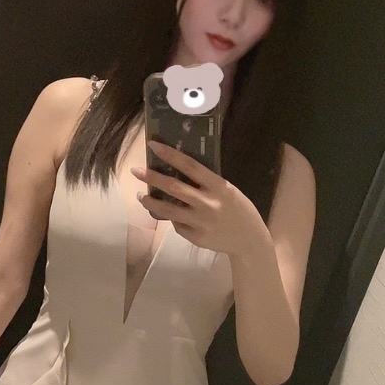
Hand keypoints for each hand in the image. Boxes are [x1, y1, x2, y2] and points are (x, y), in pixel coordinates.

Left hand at [132, 140, 264, 257]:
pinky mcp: (196, 237)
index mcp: (218, 186)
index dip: (170, 154)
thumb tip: (177, 171)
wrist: (249, 239)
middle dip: (151, 178)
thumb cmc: (237, 209)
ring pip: (168, 210)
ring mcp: (201, 222)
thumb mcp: (226, 191)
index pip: (190, 166)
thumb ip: (205, 183)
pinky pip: (177, 225)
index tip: (153, 145)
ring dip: (150, 201)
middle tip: (136, 171)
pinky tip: (172, 215)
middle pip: (173, 188)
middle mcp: (208, 203)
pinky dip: (172, 218)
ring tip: (140, 196)